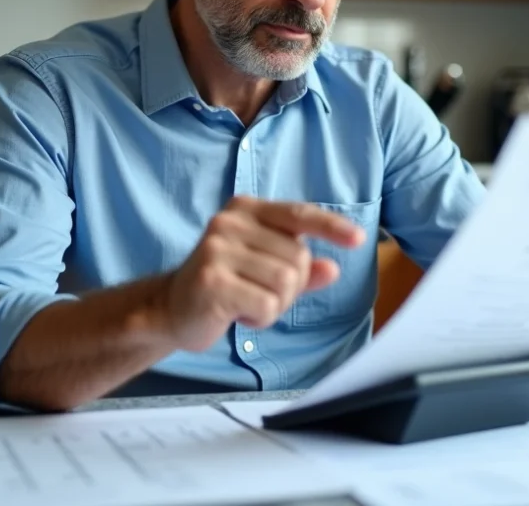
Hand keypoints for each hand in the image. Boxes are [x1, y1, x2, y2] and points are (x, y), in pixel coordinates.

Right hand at [164, 196, 364, 351]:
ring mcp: (217, 250)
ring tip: (248, 302)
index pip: (298, 214)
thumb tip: (333, 269)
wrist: (169, 309)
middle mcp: (229, 222)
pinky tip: (239, 314)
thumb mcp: (264, 271)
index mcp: (245, 210)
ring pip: (286, 281)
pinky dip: (261, 318)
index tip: (358, 239)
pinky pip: (267, 304)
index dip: (331, 226)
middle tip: (261, 293)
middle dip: (291, 286)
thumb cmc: (223, 285)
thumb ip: (299, 269)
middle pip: (299, 257)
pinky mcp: (212, 281)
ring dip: (275, 304)